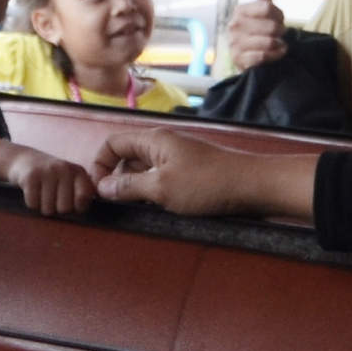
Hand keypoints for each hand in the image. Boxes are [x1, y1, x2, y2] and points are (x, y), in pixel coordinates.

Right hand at [6, 148, 97, 217]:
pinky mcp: (30, 176)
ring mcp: (47, 171)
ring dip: (43, 207)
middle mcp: (64, 169)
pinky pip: (33, 204)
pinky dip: (31, 203)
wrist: (25, 159)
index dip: (78, 207)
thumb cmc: (53, 178)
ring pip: (48, 209)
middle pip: (65, 208)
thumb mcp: (71, 181)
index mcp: (78, 172)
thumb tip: (81, 209)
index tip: (71, 203)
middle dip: (57, 209)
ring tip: (42, 194)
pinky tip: (32, 192)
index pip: (84, 197)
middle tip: (53, 198)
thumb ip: (82, 196)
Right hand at [91, 130, 316, 222]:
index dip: (99, 164)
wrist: (254, 187)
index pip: (113, 143)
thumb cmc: (207, 184)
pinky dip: (154, 194)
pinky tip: (159, 210)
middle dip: (117, 180)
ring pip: (144, 172)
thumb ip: (128, 186)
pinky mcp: (190, 174)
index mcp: (153, 140)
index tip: (98, 191)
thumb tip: (102, 187)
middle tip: (115, 206)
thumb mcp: (161, 188)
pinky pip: (161, 181)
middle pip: (127, 158)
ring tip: (137, 210)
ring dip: (136, 190)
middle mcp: (163, 145)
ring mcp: (177, 159)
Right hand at [221, 0, 288, 73]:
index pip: (267, 7)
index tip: (281, 19)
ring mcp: (234, 44)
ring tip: (280, 44)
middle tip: (281, 34)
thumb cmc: (258, 32)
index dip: (279, 14)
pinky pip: (262, 56)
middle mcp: (234, 26)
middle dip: (280, 31)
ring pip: (268, 42)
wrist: (249, 58)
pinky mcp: (239, 60)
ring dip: (279, 44)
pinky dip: (275, 55)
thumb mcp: (262, 14)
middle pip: (271, 26)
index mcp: (240, 11)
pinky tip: (278, 53)